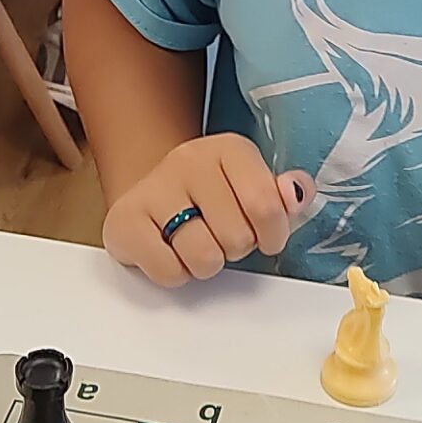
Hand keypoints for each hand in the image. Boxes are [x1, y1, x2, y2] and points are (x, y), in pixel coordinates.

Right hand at [102, 134, 315, 287]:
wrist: (151, 193)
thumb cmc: (212, 196)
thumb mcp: (252, 187)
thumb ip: (283, 195)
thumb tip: (296, 194)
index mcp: (229, 149)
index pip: (266, 205)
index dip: (273, 234)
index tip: (265, 237)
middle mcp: (190, 160)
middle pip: (236, 237)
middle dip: (236, 248)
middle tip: (222, 236)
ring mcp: (154, 187)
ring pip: (203, 256)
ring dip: (207, 264)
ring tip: (198, 244)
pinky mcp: (125, 219)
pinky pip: (168, 271)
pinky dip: (177, 273)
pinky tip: (172, 251)